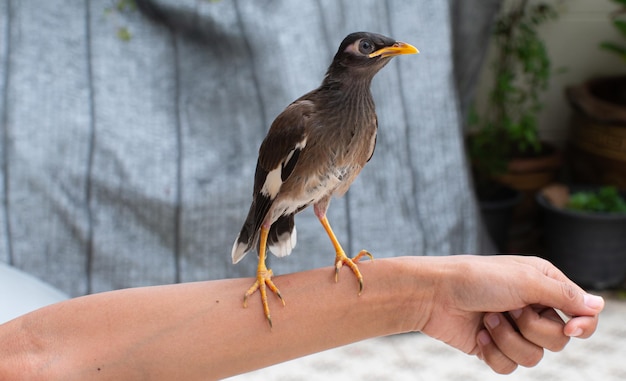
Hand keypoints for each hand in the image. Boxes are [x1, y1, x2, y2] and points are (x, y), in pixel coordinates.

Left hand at [417, 255, 603, 373]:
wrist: (434, 294)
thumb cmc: (477, 279)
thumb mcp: (525, 280)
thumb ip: (563, 295)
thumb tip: (598, 306)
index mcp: (543, 286)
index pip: (581, 313)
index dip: (582, 326)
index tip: (570, 329)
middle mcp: (531, 308)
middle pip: (559, 341)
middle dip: (532, 328)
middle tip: (509, 309)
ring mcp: (512, 329)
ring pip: (534, 358)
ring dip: (508, 339)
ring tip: (488, 319)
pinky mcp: (493, 347)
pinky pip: (509, 367)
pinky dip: (494, 352)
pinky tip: (479, 334)